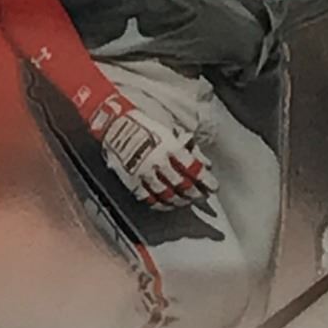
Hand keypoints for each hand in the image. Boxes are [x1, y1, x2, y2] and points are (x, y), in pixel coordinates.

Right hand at [88, 93, 215, 210]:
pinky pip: (149, 198)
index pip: (193, 169)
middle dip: (195, 193)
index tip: (213, 187)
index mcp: (169, 146)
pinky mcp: (131, 180)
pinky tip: (167, 204)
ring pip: (167, 195)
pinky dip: (161, 204)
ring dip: (180, 201)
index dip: (206, 181)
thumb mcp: (170, 129)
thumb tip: (205, 163)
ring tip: (186, 201)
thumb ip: (189, 147)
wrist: (114, 123)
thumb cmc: (144, 122)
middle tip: (201, 196)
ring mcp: (143, 173)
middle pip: (182, 185)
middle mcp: (158, 161)